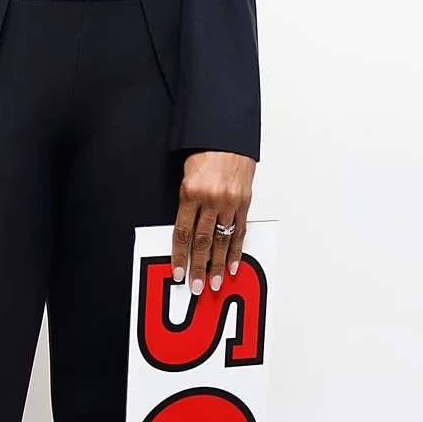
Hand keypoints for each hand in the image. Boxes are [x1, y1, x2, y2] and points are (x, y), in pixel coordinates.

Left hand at [174, 151, 256, 287]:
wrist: (228, 134)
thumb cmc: (204, 153)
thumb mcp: (187, 176)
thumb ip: (187, 203)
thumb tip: (185, 234)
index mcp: (191, 193)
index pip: (183, 233)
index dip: (180, 256)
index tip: (178, 273)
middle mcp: (211, 199)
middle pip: (203, 241)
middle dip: (199, 267)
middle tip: (196, 286)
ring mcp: (230, 201)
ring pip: (222, 240)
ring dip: (218, 264)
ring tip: (215, 282)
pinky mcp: (244, 201)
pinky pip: (239, 230)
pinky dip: (235, 249)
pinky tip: (232, 264)